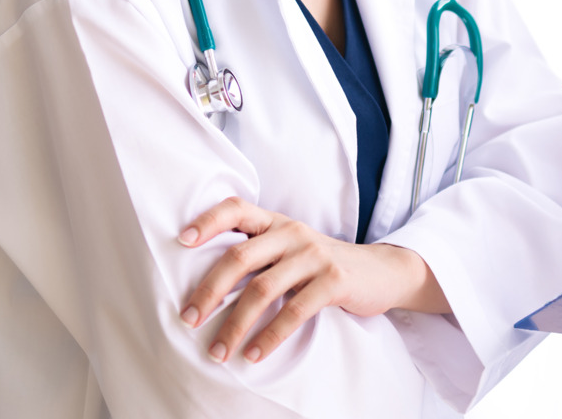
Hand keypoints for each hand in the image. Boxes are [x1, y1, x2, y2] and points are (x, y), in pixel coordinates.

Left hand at [176, 197, 446, 363]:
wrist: (381, 272)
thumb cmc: (322, 266)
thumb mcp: (291, 250)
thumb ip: (259, 255)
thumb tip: (206, 286)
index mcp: (277, 223)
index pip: (236, 208)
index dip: (207, 221)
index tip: (180, 242)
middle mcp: (293, 232)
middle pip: (239, 257)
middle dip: (209, 291)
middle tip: (188, 319)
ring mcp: (314, 254)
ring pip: (262, 289)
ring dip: (235, 324)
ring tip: (218, 352)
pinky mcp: (334, 279)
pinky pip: (294, 310)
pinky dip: (270, 336)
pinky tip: (255, 354)